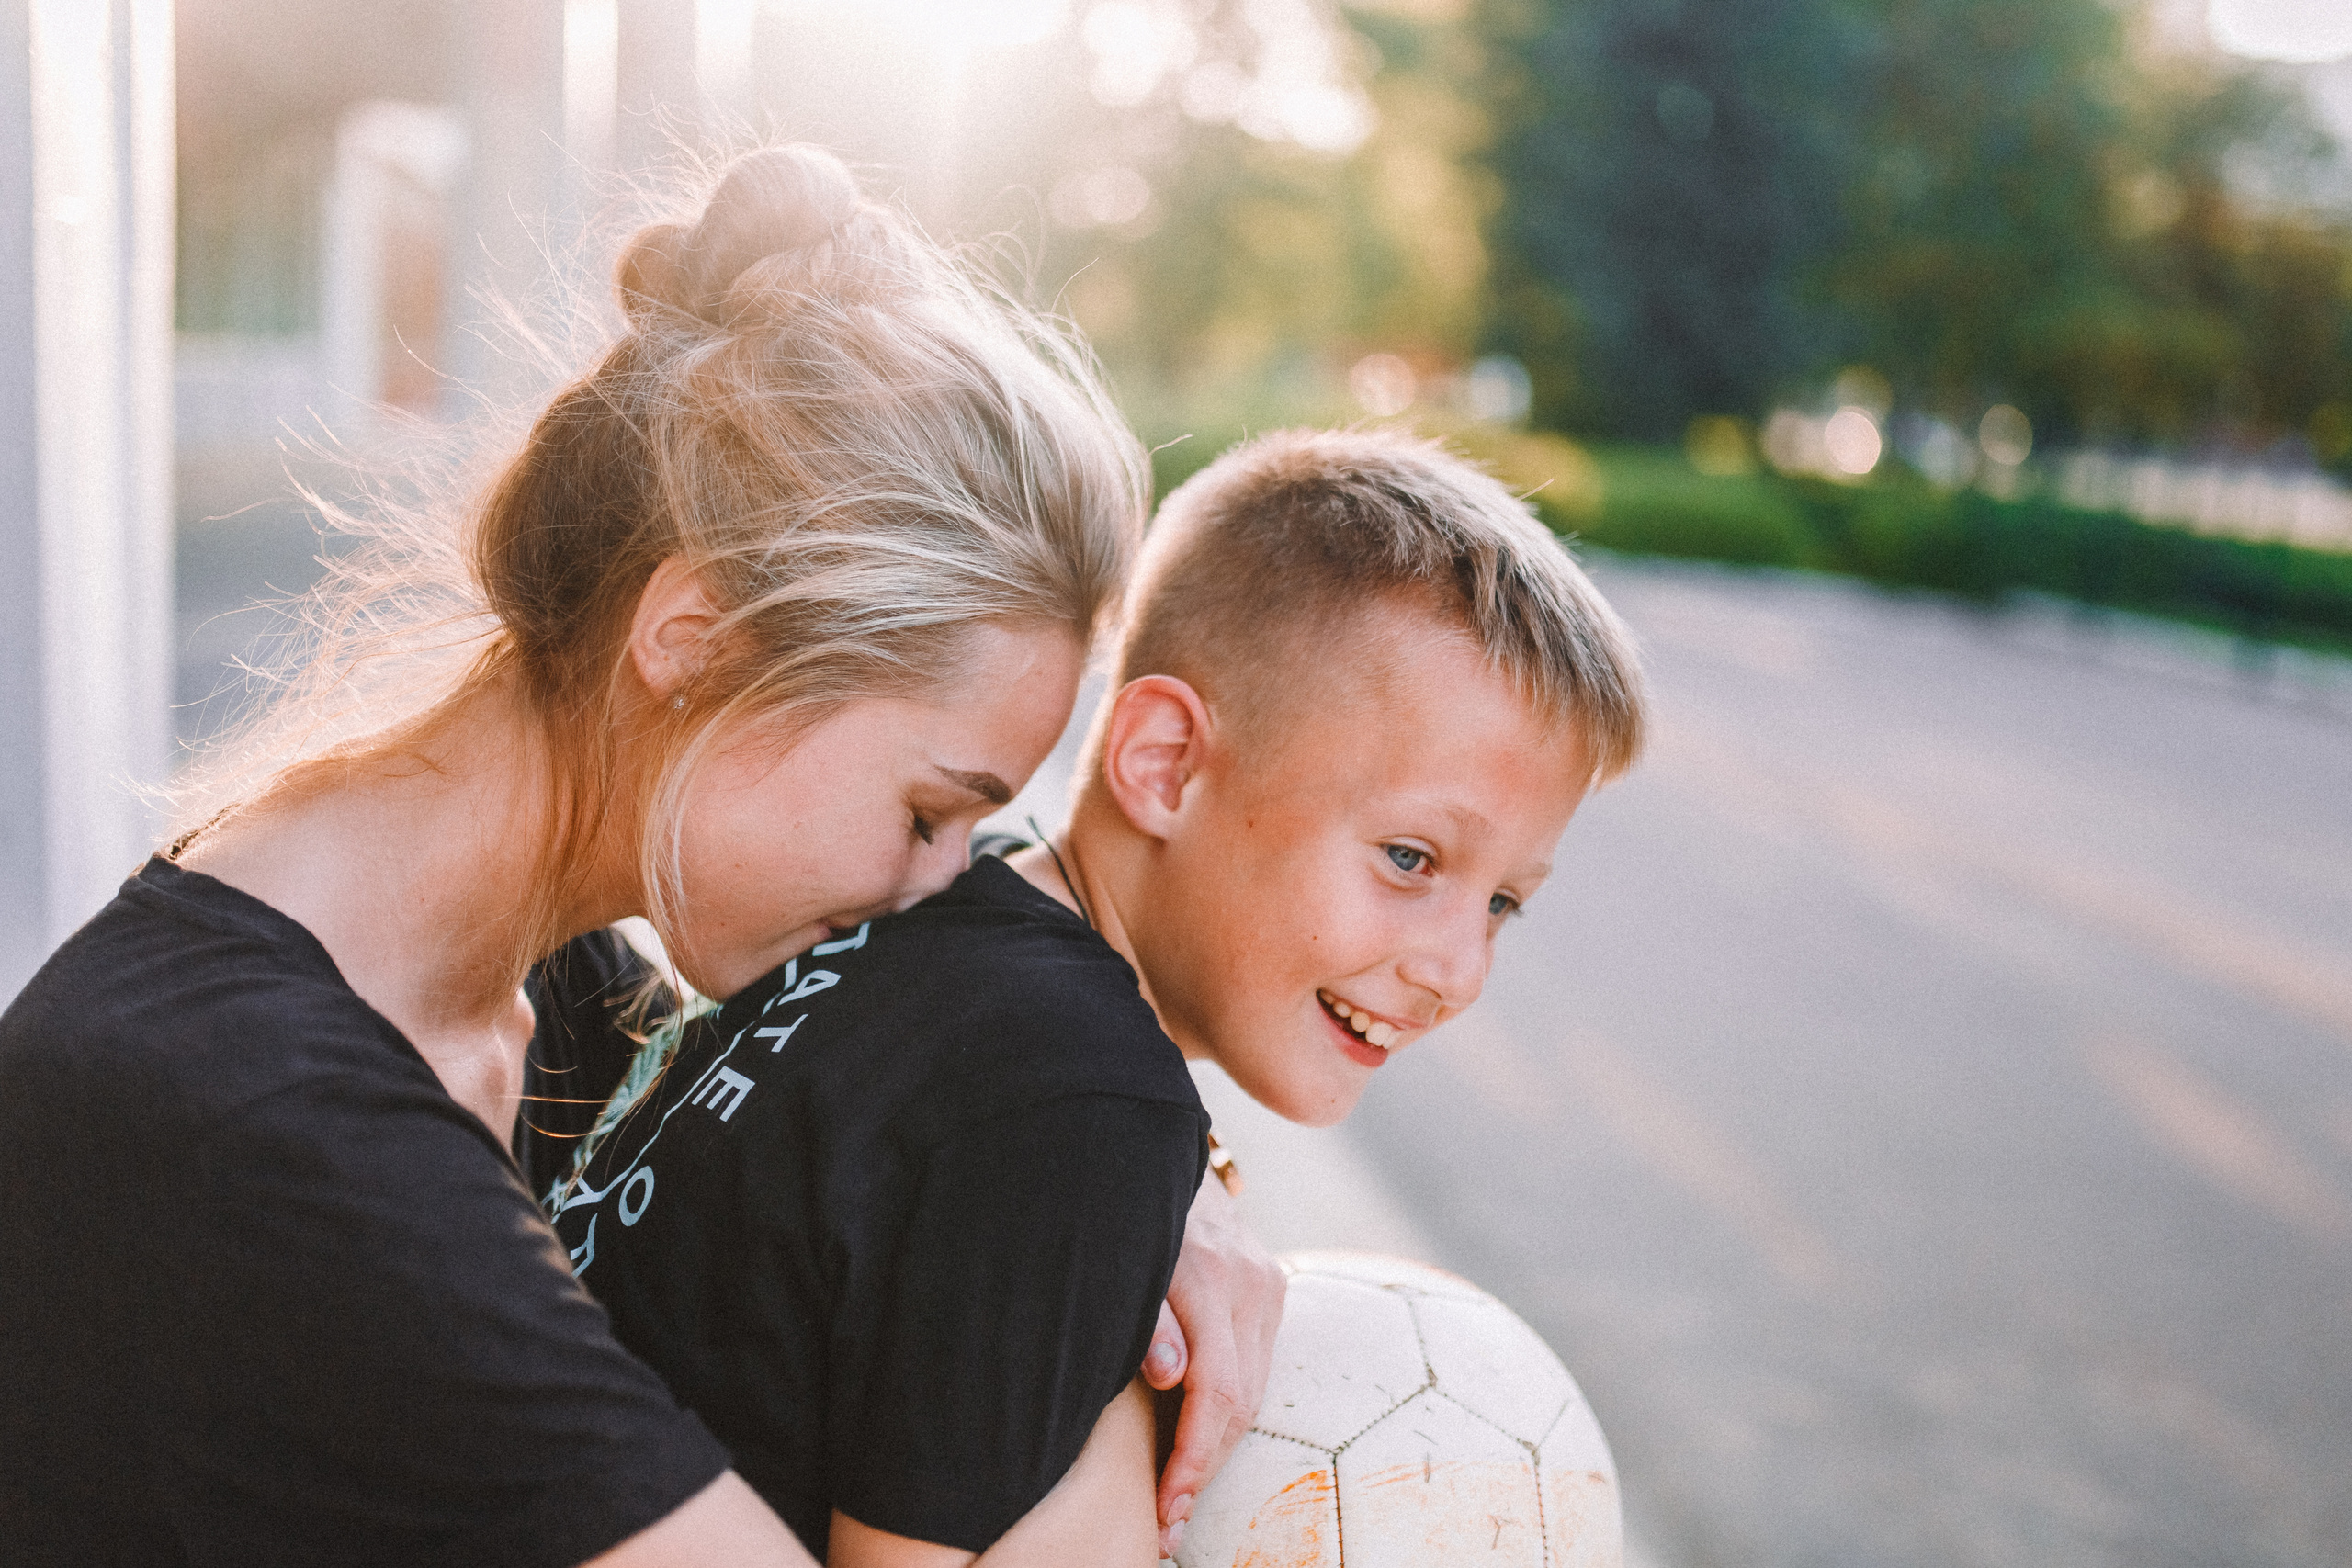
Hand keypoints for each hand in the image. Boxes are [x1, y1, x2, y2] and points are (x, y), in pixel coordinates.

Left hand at [1143, 1171, 1284, 1556]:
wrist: (1146, 1145)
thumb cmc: (1117, 1210)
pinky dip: (1228, 1408)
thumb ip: (1144, 1318)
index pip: (1218, 1393)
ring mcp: (1266, 1282)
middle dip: (1203, 1469)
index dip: (1193, 1459)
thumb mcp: (1115, 1259)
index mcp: (1209, 1276)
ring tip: (1176, 1496)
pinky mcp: (1270, 1284)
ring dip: (1217, 1446)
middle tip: (1165, 1525)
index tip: (1165, 1509)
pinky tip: (1196, 1441)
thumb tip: (1171, 1377)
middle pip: (1242, 1401)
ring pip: (1254, 1388)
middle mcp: (1250, 1281)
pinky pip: (1255, 1364)